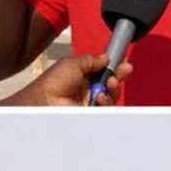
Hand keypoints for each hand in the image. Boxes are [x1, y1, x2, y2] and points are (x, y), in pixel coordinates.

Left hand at [0, 54, 130, 105]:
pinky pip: (107, 107)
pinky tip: (100, 97)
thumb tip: (105, 58)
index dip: (114, 66)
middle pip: (111, 82)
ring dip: (114, 88)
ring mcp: (91, 101)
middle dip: (119, 75)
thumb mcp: (72, 63)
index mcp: (83, 75)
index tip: (123, 61)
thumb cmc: (54, 81)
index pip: (103, 70)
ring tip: (109, 83)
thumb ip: (91, 60)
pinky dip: (106, 101)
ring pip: (111, 95)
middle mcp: (88, 88)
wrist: (45, 101)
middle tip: (125, 69)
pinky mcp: (92, 113)